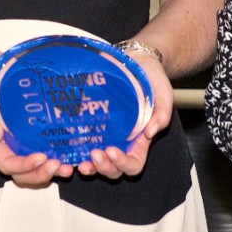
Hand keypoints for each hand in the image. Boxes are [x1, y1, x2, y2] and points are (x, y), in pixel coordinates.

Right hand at [0, 41, 74, 186]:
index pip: (7, 163)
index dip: (24, 167)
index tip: (41, 158)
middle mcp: (5, 139)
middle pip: (24, 170)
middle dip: (41, 174)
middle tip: (60, 166)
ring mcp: (18, 130)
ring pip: (36, 159)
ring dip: (52, 167)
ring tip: (70, 164)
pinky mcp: (29, 119)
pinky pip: (43, 138)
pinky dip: (57, 146)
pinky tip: (72, 144)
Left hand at [76, 47, 171, 179]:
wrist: (138, 62)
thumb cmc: (153, 80)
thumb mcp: (164, 95)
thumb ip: (162, 115)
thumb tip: (150, 133)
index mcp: (140, 142)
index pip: (133, 164)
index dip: (122, 163)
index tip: (112, 150)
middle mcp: (122, 144)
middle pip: (113, 169)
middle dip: (104, 167)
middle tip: (95, 154)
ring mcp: (106, 137)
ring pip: (97, 163)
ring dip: (89, 166)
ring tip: (80, 161)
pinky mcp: (92, 126)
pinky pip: (83, 145)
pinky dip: (76, 152)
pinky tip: (68, 149)